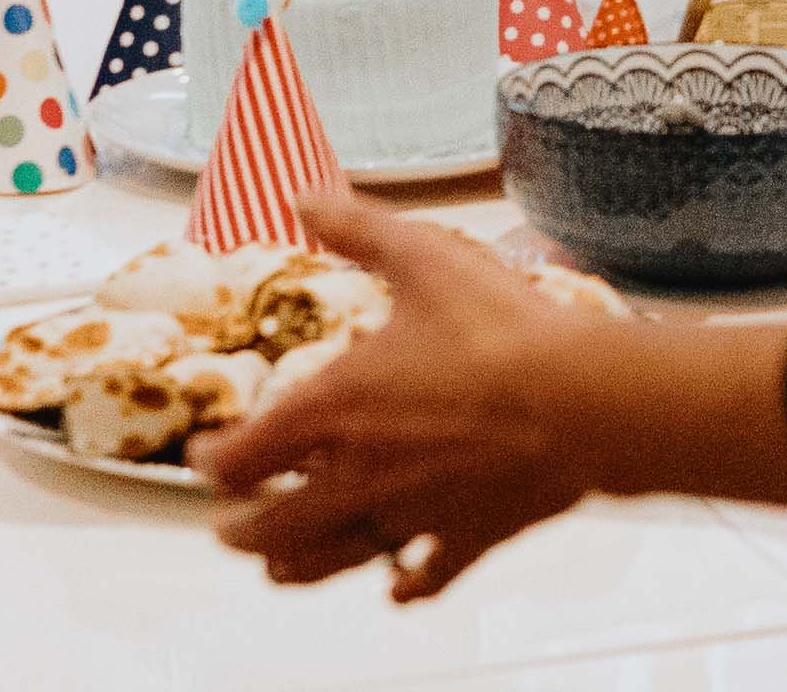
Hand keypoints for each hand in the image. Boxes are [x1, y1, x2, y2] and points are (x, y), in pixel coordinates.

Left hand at [191, 195, 786, 600]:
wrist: (581, 401)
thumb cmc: (499, 329)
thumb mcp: (418, 255)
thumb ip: (355, 227)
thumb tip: (304, 197)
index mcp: (335, 409)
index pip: (247, 455)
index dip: (215, 459)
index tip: (206, 455)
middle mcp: (361, 476)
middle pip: (277, 526)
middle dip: (242, 531)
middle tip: (226, 530)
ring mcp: (414, 514)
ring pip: (335, 561)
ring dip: (297, 566)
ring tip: (278, 569)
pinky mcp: (468, 536)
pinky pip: (427, 576)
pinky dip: (405, 586)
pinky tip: (399, 589)